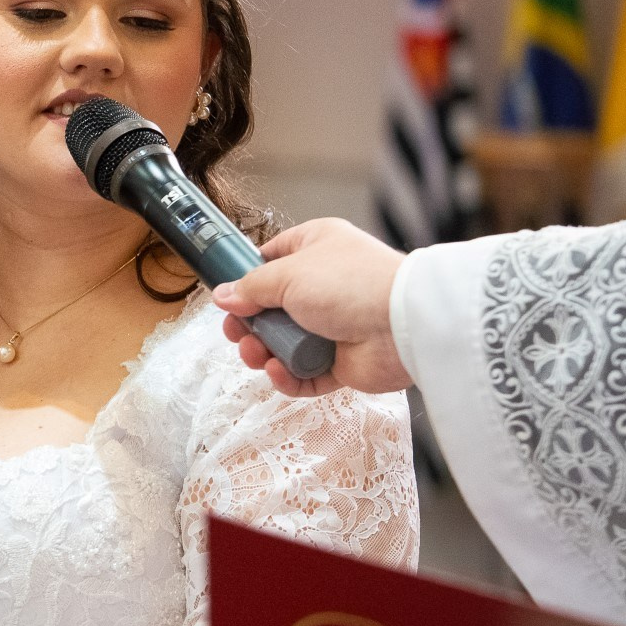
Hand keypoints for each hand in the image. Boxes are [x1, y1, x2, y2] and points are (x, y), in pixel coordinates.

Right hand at [210, 218, 410, 397]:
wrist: (403, 325)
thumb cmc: (351, 284)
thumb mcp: (287, 274)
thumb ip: (250, 287)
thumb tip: (223, 296)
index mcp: (317, 249)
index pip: (273, 258)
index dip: (248, 277)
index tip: (228, 296)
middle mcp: (325, 286)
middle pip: (271, 308)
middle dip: (249, 325)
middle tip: (237, 333)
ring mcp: (333, 326)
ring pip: (282, 344)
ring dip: (262, 352)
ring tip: (256, 355)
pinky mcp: (341, 362)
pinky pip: (303, 374)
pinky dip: (287, 376)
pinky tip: (279, 371)